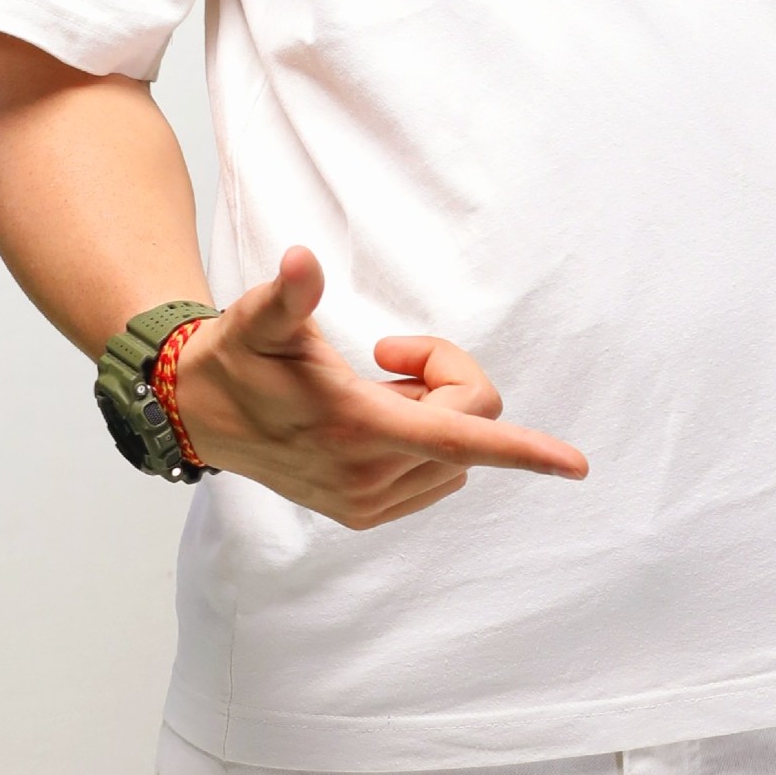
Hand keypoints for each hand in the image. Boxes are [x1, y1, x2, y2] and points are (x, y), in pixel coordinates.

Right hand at [173, 246, 586, 529]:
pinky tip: (374, 418)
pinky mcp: (364, 512)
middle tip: (391, 353)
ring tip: (374, 390)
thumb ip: (289, 294)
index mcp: (356, 429)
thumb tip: (303, 262)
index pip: (458, 438)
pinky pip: (438, 474)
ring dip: (435, 413)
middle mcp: (368, 477)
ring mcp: (367, 501)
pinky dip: (425, 440)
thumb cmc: (238, 357)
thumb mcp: (259, 318)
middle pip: (468, 425)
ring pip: (458, 453)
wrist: (199, 412)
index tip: (576, 464)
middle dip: (446, 380)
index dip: (523, 450)